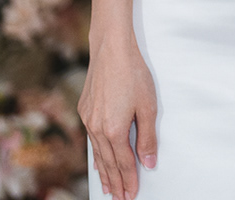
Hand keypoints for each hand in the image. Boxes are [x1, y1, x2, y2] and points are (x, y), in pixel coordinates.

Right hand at [80, 29, 157, 199]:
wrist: (111, 50)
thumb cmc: (133, 74)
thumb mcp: (148, 107)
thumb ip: (148, 137)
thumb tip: (149, 162)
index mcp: (114, 130)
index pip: (124, 163)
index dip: (129, 180)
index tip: (132, 194)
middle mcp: (97, 128)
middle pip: (108, 163)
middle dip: (116, 182)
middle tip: (120, 199)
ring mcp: (88, 120)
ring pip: (97, 154)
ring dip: (104, 172)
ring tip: (109, 187)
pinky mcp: (85, 111)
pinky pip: (91, 140)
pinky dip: (96, 155)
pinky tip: (98, 162)